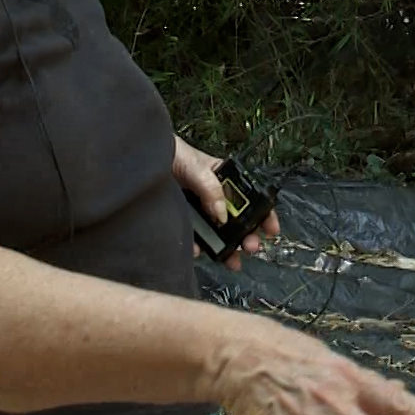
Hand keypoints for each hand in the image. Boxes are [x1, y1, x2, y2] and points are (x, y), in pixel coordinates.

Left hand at [172, 135, 279, 270]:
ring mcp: (200, 211)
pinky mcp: (184, 221)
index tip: (271, 230)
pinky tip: (199, 250)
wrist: (143, 160)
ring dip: (228, 249)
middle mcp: (214, 197)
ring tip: (233, 261)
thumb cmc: (174, 154)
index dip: (264, 214)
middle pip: (237, 221)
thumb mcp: (197, 168)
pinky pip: (194, 238)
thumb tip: (223, 216)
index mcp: (225, 180)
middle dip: (248, 236)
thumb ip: (212, 190)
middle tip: (251, 247)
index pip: (251, 198)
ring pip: (218, 234)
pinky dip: (198, 247)